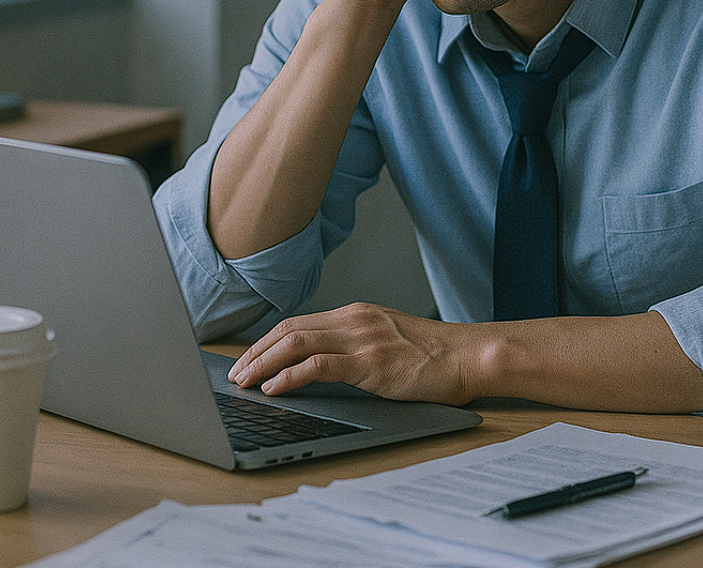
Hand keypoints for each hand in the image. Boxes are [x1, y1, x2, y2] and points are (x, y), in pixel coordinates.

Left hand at [228, 303, 483, 405]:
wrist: (467, 355)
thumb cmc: (434, 355)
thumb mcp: (388, 341)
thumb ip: (357, 345)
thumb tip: (324, 364)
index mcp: (356, 314)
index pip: (298, 323)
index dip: (266, 342)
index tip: (247, 359)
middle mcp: (354, 320)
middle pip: (289, 329)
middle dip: (256, 352)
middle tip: (235, 374)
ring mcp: (362, 340)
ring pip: (296, 343)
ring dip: (263, 363)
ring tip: (245, 382)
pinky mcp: (370, 364)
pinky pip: (319, 366)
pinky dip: (290, 376)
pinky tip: (275, 389)